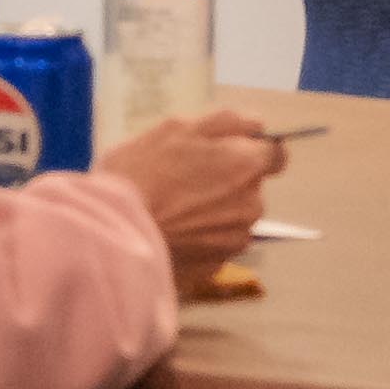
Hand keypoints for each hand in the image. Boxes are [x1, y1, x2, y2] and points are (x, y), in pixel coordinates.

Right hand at [93, 108, 286, 283]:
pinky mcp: (216, 266)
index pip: (276, 155)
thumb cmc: (140, 174)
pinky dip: (200, 237)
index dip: (254, 150)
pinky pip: (215, 244)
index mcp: (246, 166)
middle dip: (227, 181)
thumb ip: (226, 122)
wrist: (112, 232)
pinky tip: (171, 231)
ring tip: (173, 209)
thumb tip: (257, 124)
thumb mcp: (176, 129)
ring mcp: (235, 239)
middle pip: (250, 188)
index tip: (229, 152)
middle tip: (183, 179)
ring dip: (214, 211)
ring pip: (233, 217)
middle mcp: (251, 205)